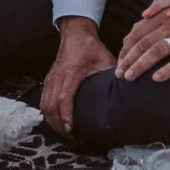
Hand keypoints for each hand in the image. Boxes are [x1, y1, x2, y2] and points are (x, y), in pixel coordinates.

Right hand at [40, 18, 115, 134]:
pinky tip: (54, 120)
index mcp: (71, 73)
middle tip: (69, 136)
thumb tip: (125, 89)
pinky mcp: (49, 78)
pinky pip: (43, 99)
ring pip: (44, 104)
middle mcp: (58, 76)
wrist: (75, 32)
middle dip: (58, 124)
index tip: (71, 129)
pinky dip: (47, 112)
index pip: (64, 99)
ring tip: (62, 131)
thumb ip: (113, 74)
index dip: (66, 116)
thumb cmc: (90, 46)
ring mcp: (51, 77)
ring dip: (51, 120)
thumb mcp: (105, 59)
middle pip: (51, 106)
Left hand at [116, 6, 169, 83]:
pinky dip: (167, 70)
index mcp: (162, 19)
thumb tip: (127, 38)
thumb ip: (150, 26)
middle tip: (119, 74)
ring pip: (157, 51)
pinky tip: (156, 79)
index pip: (137, 34)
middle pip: (144, 43)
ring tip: (130, 77)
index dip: (125, 49)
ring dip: (141, 65)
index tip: (118, 63)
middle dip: (129, 60)